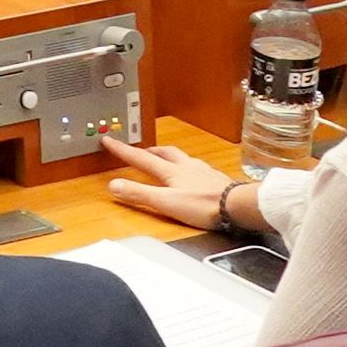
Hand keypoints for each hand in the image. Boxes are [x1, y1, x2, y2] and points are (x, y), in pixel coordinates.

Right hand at [100, 139, 238, 231]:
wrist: (237, 206)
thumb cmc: (203, 205)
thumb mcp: (165, 202)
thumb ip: (139, 194)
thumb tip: (114, 186)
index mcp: (171, 171)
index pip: (141, 158)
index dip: (123, 150)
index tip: (110, 140)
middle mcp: (186, 166)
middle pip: (163, 153)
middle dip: (149, 150)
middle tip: (141, 150)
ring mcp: (202, 172)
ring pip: (182, 158)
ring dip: (170, 156)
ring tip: (166, 159)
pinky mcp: (216, 180)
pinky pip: (198, 168)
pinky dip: (190, 167)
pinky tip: (194, 174)